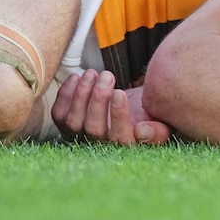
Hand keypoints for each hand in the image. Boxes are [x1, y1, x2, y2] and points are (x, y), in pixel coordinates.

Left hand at [51, 69, 171, 144]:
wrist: (129, 111)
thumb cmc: (146, 115)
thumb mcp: (160, 123)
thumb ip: (158, 130)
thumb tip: (142, 131)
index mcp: (125, 146)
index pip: (118, 136)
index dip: (117, 115)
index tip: (119, 92)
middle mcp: (100, 146)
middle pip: (93, 128)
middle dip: (98, 99)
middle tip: (107, 75)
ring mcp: (79, 137)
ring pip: (73, 120)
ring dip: (81, 94)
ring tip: (92, 72)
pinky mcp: (65, 126)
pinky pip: (59, 113)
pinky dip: (65, 94)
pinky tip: (77, 77)